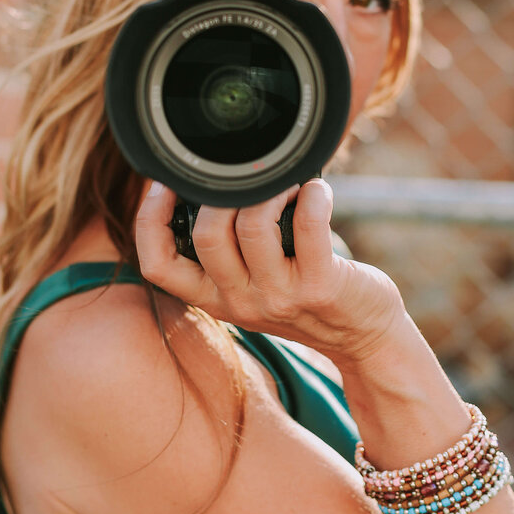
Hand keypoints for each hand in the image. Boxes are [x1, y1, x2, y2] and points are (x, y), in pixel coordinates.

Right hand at [134, 178, 405, 364]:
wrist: (365, 338)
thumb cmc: (307, 294)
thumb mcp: (254, 285)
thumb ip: (229, 251)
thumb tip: (209, 181)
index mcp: (214, 299)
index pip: (157, 266)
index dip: (148, 219)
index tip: (164, 183)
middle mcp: (241, 303)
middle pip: (206, 235)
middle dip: (219, 191)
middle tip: (243, 175)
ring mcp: (280, 297)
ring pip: (252, 225)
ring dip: (269, 187)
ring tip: (285, 180)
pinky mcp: (320, 287)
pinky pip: (307, 224)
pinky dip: (313, 195)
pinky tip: (317, 189)